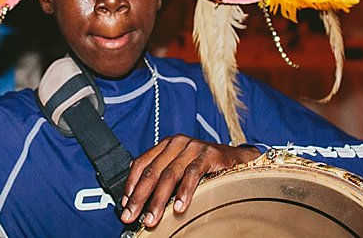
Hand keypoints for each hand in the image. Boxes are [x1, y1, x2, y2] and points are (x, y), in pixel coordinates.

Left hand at [120, 136, 257, 226]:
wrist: (237, 159)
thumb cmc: (206, 166)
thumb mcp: (180, 168)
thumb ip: (162, 178)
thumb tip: (141, 202)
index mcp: (166, 145)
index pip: (141, 163)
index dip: (131, 185)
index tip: (125, 204)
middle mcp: (176, 143)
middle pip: (152, 172)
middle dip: (140, 197)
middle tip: (131, 216)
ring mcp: (192, 147)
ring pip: (169, 175)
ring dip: (158, 200)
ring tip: (152, 219)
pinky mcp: (208, 154)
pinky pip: (192, 175)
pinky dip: (183, 193)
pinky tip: (178, 207)